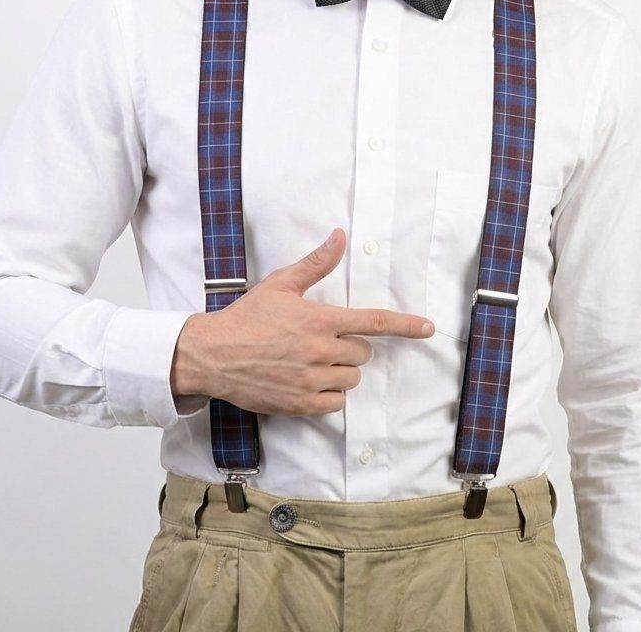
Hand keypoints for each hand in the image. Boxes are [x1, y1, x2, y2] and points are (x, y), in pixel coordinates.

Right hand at [170, 227, 434, 414]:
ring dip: (339, 370)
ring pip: (350, 378)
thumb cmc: (246, 317)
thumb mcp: (280, 284)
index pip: (373, 322)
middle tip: (320, 340)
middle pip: (362, 353)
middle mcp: (320, 351)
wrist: (212, 355)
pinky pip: (335, 402)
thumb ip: (316, 263)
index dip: (404, 325)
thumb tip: (340, 236)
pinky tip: (307, 381)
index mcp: (320, 319)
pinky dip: (328, 394)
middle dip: (349, 346)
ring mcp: (312, 380)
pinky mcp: (301, 404)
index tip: (428, 327)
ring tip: (309, 360)